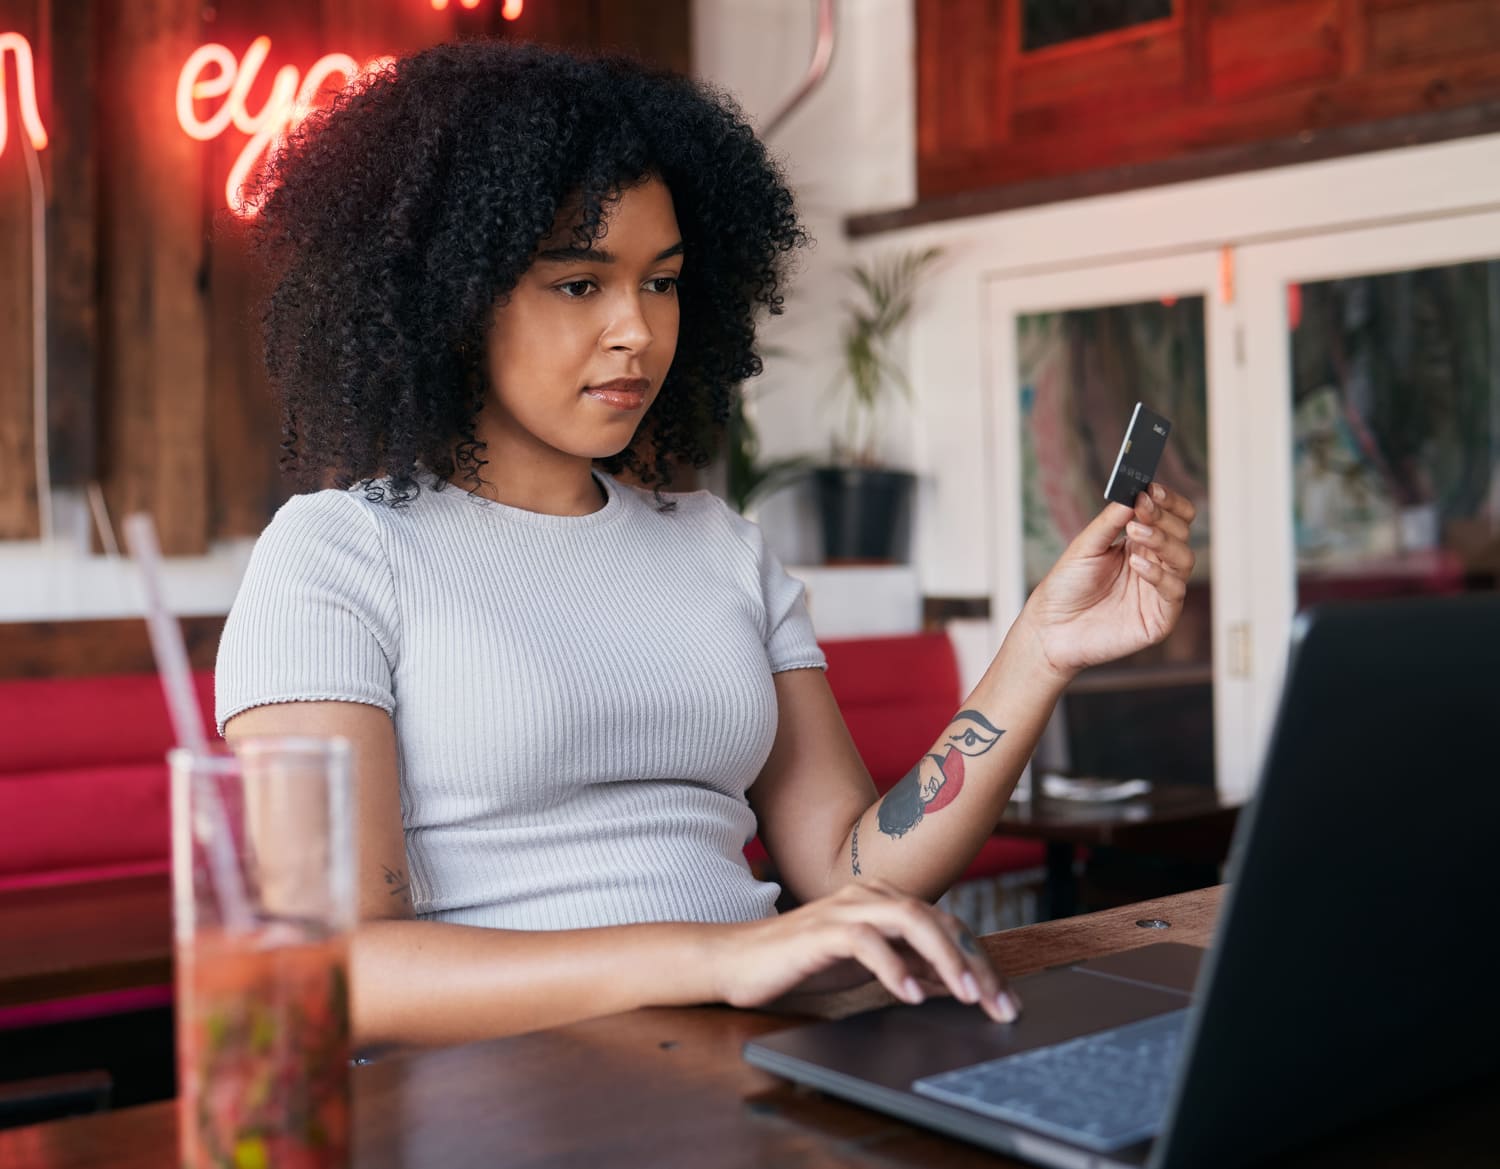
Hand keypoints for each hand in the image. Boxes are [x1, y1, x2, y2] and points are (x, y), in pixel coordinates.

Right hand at [710, 879, 1019, 1022]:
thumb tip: (954, 983)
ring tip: (967, 995)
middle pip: (938, 920)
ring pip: (911, 920)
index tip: (1006, 1001)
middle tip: (1000, 1004)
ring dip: (944, 958)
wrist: (738, 961)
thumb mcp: (867, 966)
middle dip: (974, 962)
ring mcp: (846, 909)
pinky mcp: (821, 930)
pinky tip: (910, 995)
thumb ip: (907, 965)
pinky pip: (866, 941)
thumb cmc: (802, 963)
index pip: (946, 925)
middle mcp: (870, 897)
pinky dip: (892, 967)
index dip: (980, 961)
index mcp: (884, 902)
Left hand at [1023, 483, 1196, 676]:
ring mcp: (1160, 590)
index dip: (1166, 501)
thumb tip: (1134, 494)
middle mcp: (1155, 563)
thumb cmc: (1067, 587)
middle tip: (1142, 507)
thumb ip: (1110, 522)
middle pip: (1181, 532)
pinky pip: (1173, 591)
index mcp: (1140, 543)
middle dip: (1164, 517)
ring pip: (1184, 558)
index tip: (1150, 489)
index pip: (1170, 515)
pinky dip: (1158, 574)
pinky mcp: (1160, 617)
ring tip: (1135, 532)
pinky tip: (1137, 565)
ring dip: (1162, 541)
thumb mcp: (1085, 546)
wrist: (1051, 628)